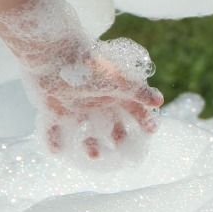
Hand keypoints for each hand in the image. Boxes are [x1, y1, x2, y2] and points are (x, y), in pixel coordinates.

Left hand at [32, 38, 162, 162]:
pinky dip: (54, 140)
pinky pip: (53, 129)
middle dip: (117, 136)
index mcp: (112, 92)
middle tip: (122, 151)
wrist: (55, 55)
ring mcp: (74, 106)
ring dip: (89, 144)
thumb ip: (138, 91)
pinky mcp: (53, 109)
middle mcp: (95, 100)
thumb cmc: (90, 67)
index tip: (151, 131)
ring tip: (94, 156)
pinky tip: (58, 151)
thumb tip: (159, 101)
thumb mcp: (118, 81)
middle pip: (110, 123)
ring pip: (85, 129)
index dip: (143, 119)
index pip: (132, 108)